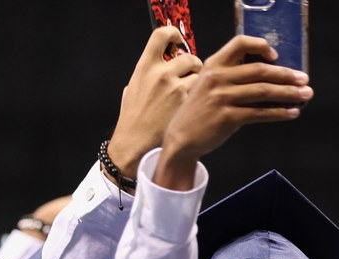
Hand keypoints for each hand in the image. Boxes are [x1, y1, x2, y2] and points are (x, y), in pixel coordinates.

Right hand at [106, 27, 202, 180]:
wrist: (136, 144)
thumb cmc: (133, 119)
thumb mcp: (133, 88)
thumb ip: (148, 74)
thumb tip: (160, 65)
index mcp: (145, 66)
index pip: (161, 34)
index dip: (173, 34)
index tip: (178, 40)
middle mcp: (161, 73)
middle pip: (189, 56)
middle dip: (194, 66)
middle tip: (193, 76)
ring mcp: (176, 88)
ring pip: (201, 74)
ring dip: (202, 82)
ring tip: (196, 94)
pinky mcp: (189, 103)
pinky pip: (205, 92)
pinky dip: (205, 97)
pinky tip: (199, 106)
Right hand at [154, 35, 313, 189]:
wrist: (182, 137)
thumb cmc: (200, 111)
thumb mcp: (208, 85)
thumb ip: (231, 77)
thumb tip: (269, 78)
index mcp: (214, 65)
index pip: (240, 43)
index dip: (261, 46)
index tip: (276, 56)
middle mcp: (218, 78)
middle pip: (259, 70)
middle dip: (286, 75)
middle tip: (304, 79)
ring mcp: (222, 98)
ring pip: (263, 91)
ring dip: (288, 93)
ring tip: (305, 95)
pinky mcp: (228, 118)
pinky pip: (260, 113)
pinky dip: (279, 113)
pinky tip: (292, 112)